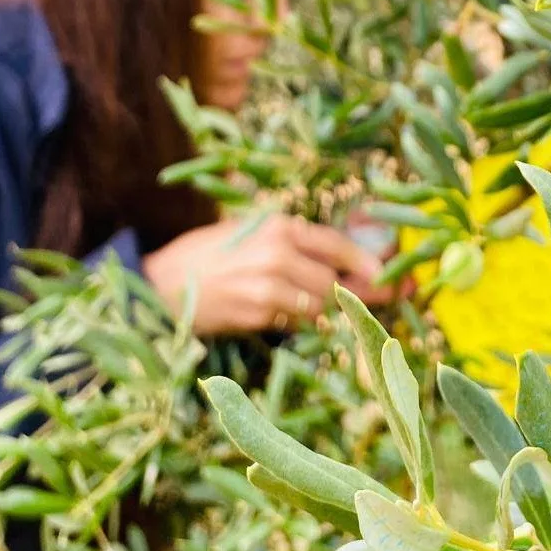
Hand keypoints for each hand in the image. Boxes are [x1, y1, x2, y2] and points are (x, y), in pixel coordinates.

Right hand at [142, 214, 392, 336]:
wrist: (161, 284)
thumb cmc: (208, 254)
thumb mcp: (250, 232)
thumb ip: (292, 242)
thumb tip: (341, 259)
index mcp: (279, 227)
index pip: (336, 244)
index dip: (366, 262)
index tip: (388, 274)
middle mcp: (278, 254)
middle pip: (335, 280)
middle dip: (359, 292)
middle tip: (381, 299)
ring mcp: (268, 286)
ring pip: (319, 305)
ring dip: (325, 310)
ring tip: (320, 306)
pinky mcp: (257, 314)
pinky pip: (295, 322)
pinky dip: (300, 322)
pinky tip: (289, 315)